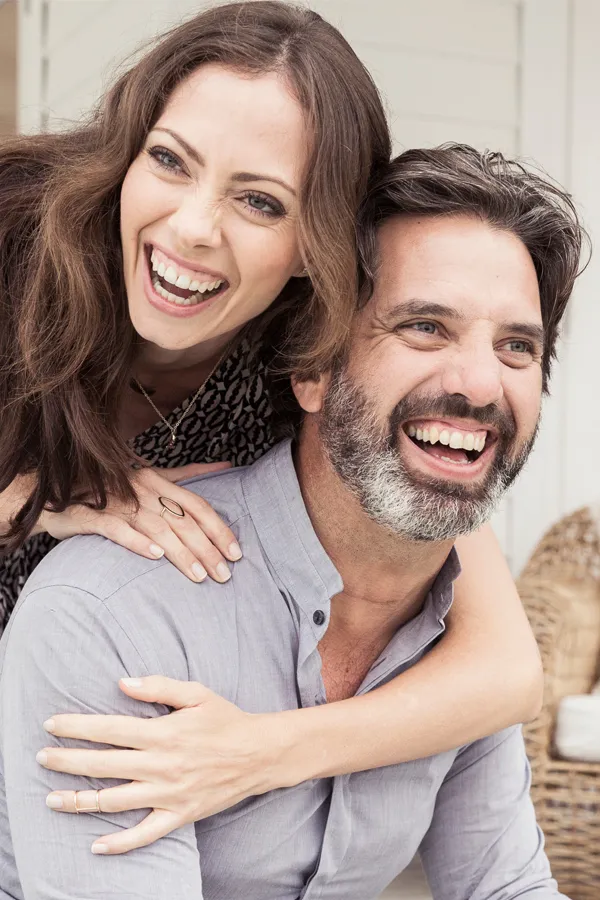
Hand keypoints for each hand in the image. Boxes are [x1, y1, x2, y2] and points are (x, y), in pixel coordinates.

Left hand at [38, 677, 282, 854]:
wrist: (260, 754)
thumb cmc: (227, 720)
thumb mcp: (197, 693)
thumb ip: (159, 686)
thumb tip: (122, 683)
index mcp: (163, 733)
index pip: (109, 731)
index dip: (77, 727)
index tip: (52, 725)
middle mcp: (161, 766)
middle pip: (103, 765)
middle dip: (67, 761)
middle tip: (41, 758)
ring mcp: (168, 794)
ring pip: (114, 801)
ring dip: (80, 801)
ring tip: (53, 798)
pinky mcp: (179, 815)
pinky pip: (144, 835)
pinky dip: (119, 844)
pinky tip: (96, 846)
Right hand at [40, 462, 240, 582]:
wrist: (54, 492)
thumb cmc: (109, 490)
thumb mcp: (151, 477)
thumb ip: (188, 475)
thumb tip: (226, 464)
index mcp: (156, 480)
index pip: (197, 505)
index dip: (219, 528)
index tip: (236, 552)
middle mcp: (140, 489)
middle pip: (182, 520)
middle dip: (207, 548)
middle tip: (224, 574)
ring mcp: (116, 501)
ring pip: (156, 527)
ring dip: (181, 552)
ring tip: (199, 575)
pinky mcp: (91, 516)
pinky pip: (117, 529)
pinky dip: (137, 541)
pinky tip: (155, 556)